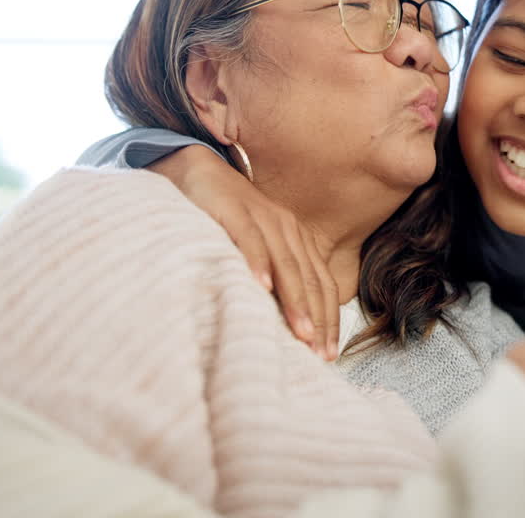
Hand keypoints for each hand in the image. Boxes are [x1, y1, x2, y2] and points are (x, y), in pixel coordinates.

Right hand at [150, 146, 339, 359]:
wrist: (195, 170)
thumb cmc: (224, 219)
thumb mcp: (256, 248)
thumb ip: (273, 277)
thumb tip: (285, 325)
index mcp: (297, 239)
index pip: (321, 283)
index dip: (329, 319)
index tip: (329, 354)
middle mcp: (286, 228)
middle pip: (309, 278)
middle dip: (318, 318)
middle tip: (319, 354)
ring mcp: (262, 217)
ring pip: (286, 263)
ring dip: (295, 300)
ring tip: (301, 333)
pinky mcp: (235, 209)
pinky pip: (250, 238)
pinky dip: (258, 263)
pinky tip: (261, 287)